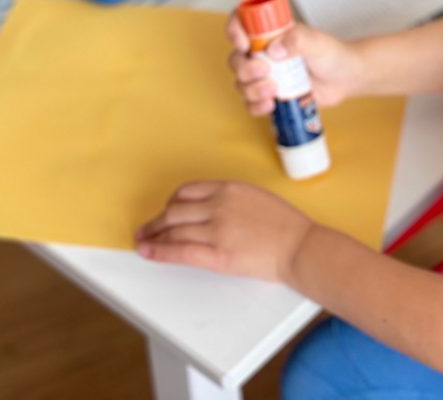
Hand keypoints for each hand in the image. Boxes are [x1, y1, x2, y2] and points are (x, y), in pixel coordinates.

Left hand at [135, 181, 312, 281]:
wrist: (299, 246)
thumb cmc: (287, 225)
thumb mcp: (257, 198)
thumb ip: (232, 201)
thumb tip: (212, 211)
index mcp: (229, 188)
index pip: (188, 191)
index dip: (171, 202)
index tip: (166, 210)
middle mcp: (219, 205)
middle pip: (175, 211)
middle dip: (157, 220)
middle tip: (147, 228)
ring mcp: (216, 230)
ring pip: (174, 230)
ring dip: (153, 236)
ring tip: (143, 241)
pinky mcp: (217, 254)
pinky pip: (180, 251)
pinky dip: (159, 250)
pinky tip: (148, 251)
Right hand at [226, 16, 363, 115]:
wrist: (346, 79)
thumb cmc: (334, 54)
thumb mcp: (317, 42)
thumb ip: (297, 40)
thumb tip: (274, 49)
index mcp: (272, 33)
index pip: (242, 22)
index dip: (234, 30)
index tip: (243, 44)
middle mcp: (264, 53)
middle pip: (236, 58)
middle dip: (244, 68)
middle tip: (265, 72)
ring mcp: (267, 75)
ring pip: (241, 82)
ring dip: (251, 89)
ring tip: (274, 91)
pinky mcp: (271, 94)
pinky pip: (251, 102)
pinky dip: (255, 105)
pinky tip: (270, 105)